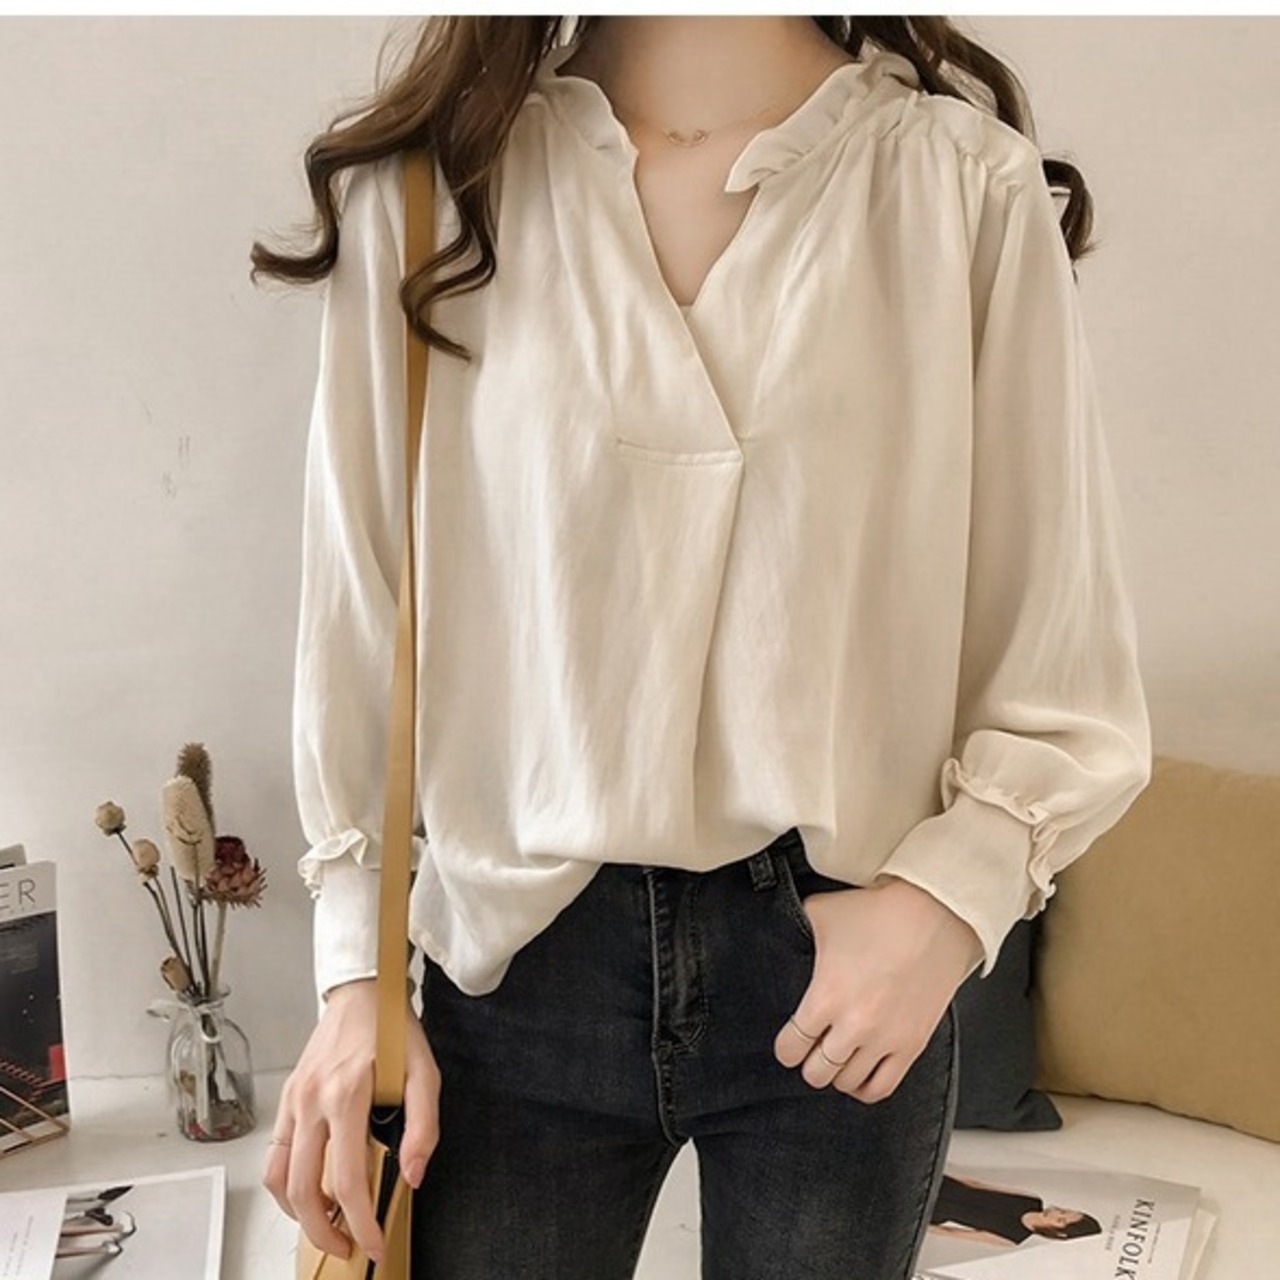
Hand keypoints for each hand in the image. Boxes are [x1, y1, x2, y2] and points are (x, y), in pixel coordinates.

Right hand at [262, 978, 440, 1262]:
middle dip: (324, 1231)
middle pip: (303, 1189)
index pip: (345, 1179)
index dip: (359, 1222)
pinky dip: (287, 1184)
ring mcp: (293, 1100)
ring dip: (299, 1213)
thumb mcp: (424, 1072)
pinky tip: (311, 1190)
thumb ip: (423, 1125)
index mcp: (347, 1095)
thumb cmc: (393, 1030)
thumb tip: (412, 1174)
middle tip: (348, 1248)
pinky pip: (274, 1154)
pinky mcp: (286, 1098)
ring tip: (328, 1224)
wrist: (361, 992)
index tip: (373, 1244)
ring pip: (278, 1178)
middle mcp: (312, 1101)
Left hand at [773, 877, 980, 1102]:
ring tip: (835, 1058)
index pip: (790, 1048)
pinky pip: (881, 1088)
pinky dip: (864, 1088)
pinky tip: (859, 1074)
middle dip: (808, 1063)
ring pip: (847, 1083)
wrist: (933, 914)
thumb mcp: (821, 913)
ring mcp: (885, 1038)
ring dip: (836, 1073)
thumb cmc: (879, 913)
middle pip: (816, 1072)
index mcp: (825, 996)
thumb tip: (782, 930)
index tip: (788, 1043)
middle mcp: (854, 1024)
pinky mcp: (912, 1044)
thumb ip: (796, 929)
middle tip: (811, 1050)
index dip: (785, 1048)